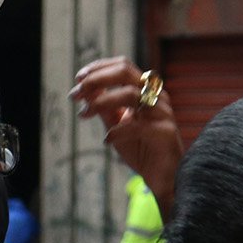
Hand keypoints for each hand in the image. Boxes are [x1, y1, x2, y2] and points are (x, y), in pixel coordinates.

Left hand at [71, 56, 183, 217]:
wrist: (163, 177)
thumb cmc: (140, 148)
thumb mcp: (115, 125)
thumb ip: (103, 107)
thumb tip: (83, 89)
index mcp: (145, 90)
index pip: (122, 66)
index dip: (98, 68)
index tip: (78, 78)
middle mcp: (156, 96)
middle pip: (125, 72)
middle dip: (97, 78)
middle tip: (76, 93)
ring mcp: (162, 112)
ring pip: (130, 94)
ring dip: (101, 101)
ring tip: (84, 114)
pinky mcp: (166, 132)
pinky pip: (138, 126)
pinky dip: (117, 131)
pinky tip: (107, 140)